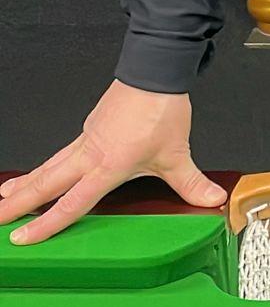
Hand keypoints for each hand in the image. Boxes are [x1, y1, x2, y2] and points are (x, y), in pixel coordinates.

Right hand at [1, 80, 226, 246]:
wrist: (154, 70)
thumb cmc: (161, 108)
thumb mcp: (178, 152)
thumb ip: (192, 183)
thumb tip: (212, 200)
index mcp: (108, 165)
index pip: (72, 202)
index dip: (47, 222)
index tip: (23, 237)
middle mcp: (90, 153)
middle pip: (46, 183)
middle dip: (18, 203)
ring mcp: (87, 140)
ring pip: (49, 167)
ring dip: (25, 184)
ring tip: (4, 198)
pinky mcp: (90, 130)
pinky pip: (60, 154)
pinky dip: (44, 167)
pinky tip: (38, 173)